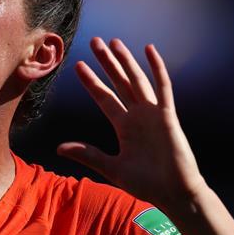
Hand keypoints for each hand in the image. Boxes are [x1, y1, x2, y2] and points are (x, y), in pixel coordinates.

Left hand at [57, 37, 206, 211]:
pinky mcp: (168, 116)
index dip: (92, 82)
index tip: (79, 66)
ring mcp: (153, 114)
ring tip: (114, 42)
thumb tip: (59, 148)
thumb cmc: (146, 183)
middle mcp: (137, 116)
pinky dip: (157, 68)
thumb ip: (88, 154)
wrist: (174, 193)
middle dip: (107, 62)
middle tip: (94, 41)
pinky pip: (162, 88)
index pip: (104, 98)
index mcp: (124, 126)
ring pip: (137, 80)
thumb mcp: (111, 168)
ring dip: (126, 61)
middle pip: (119, 82)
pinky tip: (149, 50)